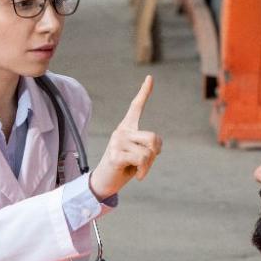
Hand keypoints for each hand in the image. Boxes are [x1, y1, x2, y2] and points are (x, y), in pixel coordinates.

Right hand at [89, 75, 162, 200]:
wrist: (104, 183)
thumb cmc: (124, 168)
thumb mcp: (139, 155)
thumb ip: (148, 147)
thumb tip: (155, 147)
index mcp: (126, 128)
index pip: (136, 107)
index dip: (144, 92)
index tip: (150, 77)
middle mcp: (121, 131)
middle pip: (153, 137)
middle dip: (156, 152)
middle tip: (146, 163)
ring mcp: (117, 142)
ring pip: (149, 151)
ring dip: (149, 164)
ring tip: (139, 170)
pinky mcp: (116, 155)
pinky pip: (142, 160)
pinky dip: (144, 171)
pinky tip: (138, 176)